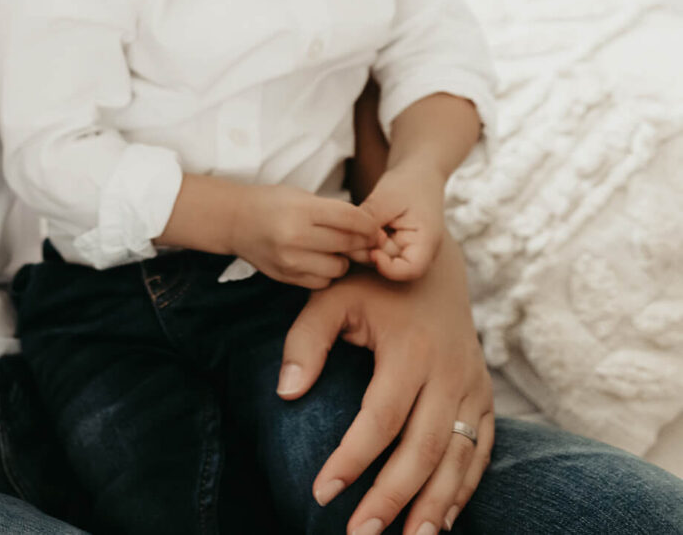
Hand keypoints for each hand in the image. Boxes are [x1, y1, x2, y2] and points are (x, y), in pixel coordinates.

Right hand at [228, 183, 383, 288]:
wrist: (234, 221)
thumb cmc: (271, 204)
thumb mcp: (302, 197)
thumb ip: (335, 212)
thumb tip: (372, 232)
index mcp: (301, 210)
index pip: (351, 219)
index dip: (369, 224)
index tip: (374, 227)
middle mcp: (295, 236)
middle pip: (349, 244)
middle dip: (361, 242)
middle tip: (360, 239)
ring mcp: (289, 260)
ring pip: (339, 268)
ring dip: (342, 259)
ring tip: (330, 248)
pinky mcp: (286, 277)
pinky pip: (322, 281)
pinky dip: (325, 272)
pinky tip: (316, 259)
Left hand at [280, 238, 495, 534]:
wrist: (432, 263)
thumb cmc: (370, 283)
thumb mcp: (330, 298)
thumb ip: (304, 342)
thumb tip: (285, 393)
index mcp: (410, 351)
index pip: (379, 419)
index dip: (352, 459)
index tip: (322, 492)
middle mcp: (449, 373)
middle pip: (423, 449)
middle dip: (392, 497)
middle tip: (359, 533)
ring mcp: (473, 387)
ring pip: (459, 459)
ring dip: (434, 505)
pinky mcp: (486, 396)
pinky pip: (482, 451)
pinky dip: (465, 488)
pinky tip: (442, 520)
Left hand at [359, 164, 446, 280]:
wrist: (418, 172)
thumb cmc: (408, 182)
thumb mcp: (387, 197)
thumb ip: (370, 218)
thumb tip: (348, 237)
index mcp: (427, 241)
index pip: (411, 270)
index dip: (388, 268)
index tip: (372, 251)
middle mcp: (417, 250)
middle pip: (390, 267)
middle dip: (367, 253)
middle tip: (349, 233)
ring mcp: (404, 248)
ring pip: (377, 258)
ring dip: (361, 246)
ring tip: (350, 226)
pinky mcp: (391, 244)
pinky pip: (373, 249)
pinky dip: (362, 240)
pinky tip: (354, 226)